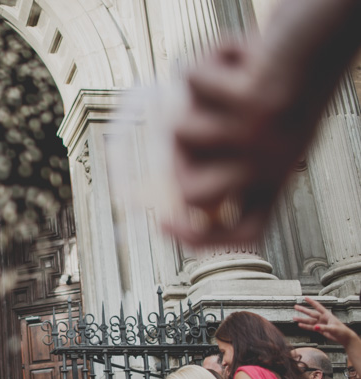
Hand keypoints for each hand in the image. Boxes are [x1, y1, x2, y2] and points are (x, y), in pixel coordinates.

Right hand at [168, 44, 307, 246]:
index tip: (162, 225)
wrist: (325, 30)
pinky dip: (206, 59)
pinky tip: (236, 55)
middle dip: (173, 158)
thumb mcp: (250, 128)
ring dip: (192, 94)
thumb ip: (215, 159)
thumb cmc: (281, 76)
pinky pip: (190, 80)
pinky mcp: (254, 99)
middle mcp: (274, 163)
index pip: (245, 232)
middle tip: (186, 121)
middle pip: (193, 195)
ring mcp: (263, 135)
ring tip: (225, 77)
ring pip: (181, 130)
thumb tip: (170, 186)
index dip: (199, 239)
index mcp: (278, 175)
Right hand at [293, 297, 358, 345]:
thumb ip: (324, 328)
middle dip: (303, 310)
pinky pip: (311, 327)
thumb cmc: (341, 331)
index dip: (312, 302)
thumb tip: (315, 327)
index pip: (318, 307)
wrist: (344, 338)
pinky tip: (300, 325)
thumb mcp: (333, 328)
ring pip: (309, 321)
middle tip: (295, 306)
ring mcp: (320, 324)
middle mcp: (323, 318)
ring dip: (302, 319)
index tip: (305, 297)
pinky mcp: (320, 329)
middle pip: (311, 313)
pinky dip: (305, 326)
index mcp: (327, 315)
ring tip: (294, 318)